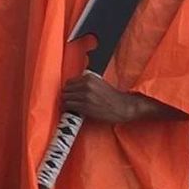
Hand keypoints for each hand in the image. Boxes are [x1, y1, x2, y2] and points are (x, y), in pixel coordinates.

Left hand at [62, 72, 188, 123]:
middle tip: (72, 100)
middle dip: (67, 95)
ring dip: (68, 103)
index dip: (70, 89)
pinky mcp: (85, 107)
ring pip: (66, 98)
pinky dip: (70, 109)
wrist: (123, 107)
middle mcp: (86, 85)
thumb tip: (73, 86)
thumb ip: (87, 82)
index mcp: (89, 77)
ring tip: (74, 106)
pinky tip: (76, 110)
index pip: (69, 82)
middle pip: (66, 90)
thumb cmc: (113, 96)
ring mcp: (85, 96)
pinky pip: (69, 106)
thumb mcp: (100, 83)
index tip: (72, 93)